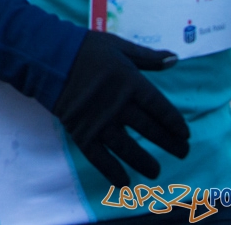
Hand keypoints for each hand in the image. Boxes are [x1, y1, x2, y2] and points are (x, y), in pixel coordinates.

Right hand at [52, 30, 189, 184]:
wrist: (46, 56)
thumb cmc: (84, 49)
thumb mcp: (118, 46)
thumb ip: (147, 57)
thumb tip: (175, 59)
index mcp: (130, 82)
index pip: (161, 108)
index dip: (175, 123)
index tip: (184, 134)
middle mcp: (118, 105)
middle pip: (150, 130)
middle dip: (169, 143)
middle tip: (182, 153)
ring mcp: (99, 120)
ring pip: (128, 148)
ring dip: (145, 162)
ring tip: (156, 171)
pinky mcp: (80, 131)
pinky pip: (99, 157)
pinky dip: (112, 171)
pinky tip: (124, 182)